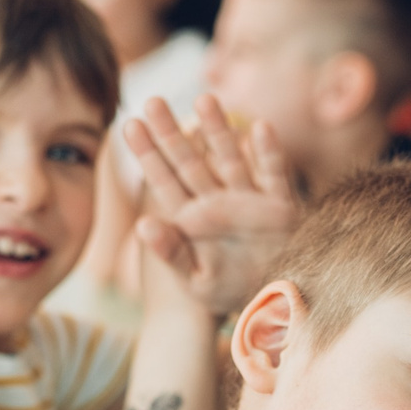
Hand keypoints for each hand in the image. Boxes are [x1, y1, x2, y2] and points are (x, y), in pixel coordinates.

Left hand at [126, 95, 300, 318]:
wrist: (270, 310)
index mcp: (191, 219)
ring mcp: (247, 201)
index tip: (130, 123)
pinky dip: (268, 153)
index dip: (148, 153)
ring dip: (218, 130)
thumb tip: (141, 225)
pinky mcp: (280, 207)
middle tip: (152, 100)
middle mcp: (216, 203)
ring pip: (229, 157)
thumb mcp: (193, 278)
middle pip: (190, 161)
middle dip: (172, 132)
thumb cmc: (225, 295)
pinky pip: (273, 174)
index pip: (163, 180)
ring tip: (203, 99)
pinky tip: (260, 128)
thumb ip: (169, 251)